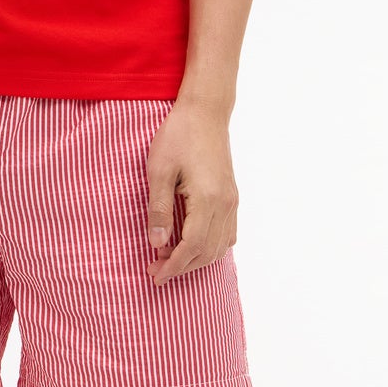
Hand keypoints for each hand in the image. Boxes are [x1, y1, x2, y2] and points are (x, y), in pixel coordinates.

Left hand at [144, 99, 238, 283]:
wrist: (205, 111)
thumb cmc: (179, 135)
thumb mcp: (159, 171)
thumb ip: (159, 209)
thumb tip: (157, 244)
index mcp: (208, 198)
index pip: (193, 246)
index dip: (174, 265)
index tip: (155, 275)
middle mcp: (226, 203)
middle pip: (208, 251)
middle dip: (182, 267)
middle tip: (155, 270)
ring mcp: (232, 200)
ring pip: (221, 246)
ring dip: (196, 259)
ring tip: (169, 259)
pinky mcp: (232, 196)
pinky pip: (228, 233)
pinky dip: (211, 247)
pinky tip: (191, 246)